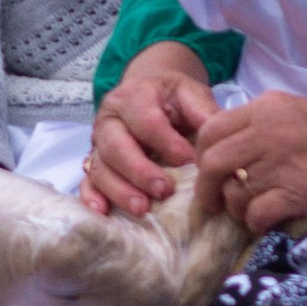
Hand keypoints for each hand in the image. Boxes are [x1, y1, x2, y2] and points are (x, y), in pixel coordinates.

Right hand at [83, 43, 216, 216]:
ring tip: (142, 209)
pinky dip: (91, 197)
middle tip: (164, 190)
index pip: (145, 120)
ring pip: (100, 167)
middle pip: (115, 145)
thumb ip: (204, 112)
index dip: (165, 142)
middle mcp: (110, 120)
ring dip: (119, 189)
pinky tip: (102, 212)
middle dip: (139, 171)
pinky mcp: (95, 163)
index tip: (188, 162)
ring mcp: (98, 143)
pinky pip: (86, 181)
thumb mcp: (190, 94)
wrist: (149, 93)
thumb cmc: (172, 99)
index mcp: (133, 98)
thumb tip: (220, 140)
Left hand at [194, 93, 306, 235]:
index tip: (207, 170)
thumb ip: (254, 123)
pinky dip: (254, 222)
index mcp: (262, 109)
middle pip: (212, 162)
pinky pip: (257, 213)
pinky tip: (263, 221)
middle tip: (210, 201)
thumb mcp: (289, 110)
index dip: (201, 154)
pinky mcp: (299, 194)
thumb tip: (221, 145)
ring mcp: (282, 165)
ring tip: (246, 210)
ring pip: (233, 192)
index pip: (210, 130)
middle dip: (206, 187)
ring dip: (234, 207)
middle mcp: (266, 134)